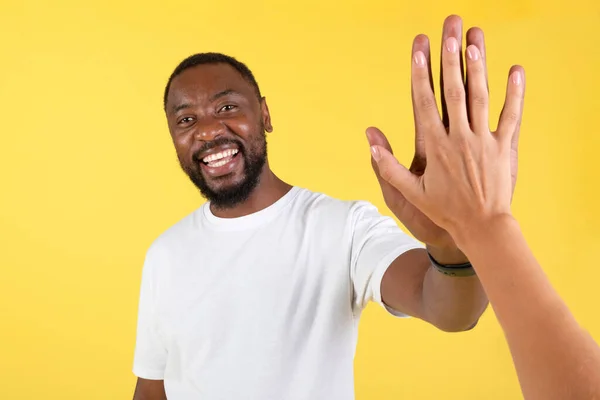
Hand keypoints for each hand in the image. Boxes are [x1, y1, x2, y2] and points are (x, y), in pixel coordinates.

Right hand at [369, 18, 524, 243]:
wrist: (481, 228)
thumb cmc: (442, 212)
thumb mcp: (409, 193)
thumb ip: (388, 166)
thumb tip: (371, 140)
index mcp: (434, 147)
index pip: (424, 103)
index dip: (421, 75)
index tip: (418, 50)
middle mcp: (458, 138)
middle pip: (453, 91)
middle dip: (450, 58)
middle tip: (448, 31)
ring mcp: (483, 141)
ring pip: (480, 97)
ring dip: (477, 67)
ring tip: (475, 39)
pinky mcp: (503, 148)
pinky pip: (511, 116)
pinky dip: (515, 94)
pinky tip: (515, 71)